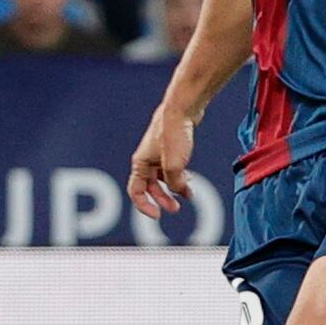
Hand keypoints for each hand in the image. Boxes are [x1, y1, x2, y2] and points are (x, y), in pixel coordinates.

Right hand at [127, 100, 195, 217]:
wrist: (182, 108)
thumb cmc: (174, 134)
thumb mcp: (174, 165)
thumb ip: (175, 183)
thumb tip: (181, 192)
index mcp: (140, 163)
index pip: (135, 191)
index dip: (144, 206)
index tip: (157, 216)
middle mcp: (145, 160)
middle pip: (149, 187)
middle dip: (162, 199)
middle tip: (176, 209)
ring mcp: (157, 154)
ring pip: (161, 178)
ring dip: (172, 189)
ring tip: (188, 196)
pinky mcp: (169, 148)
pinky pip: (170, 169)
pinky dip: (179, 178)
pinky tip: (190, 182)